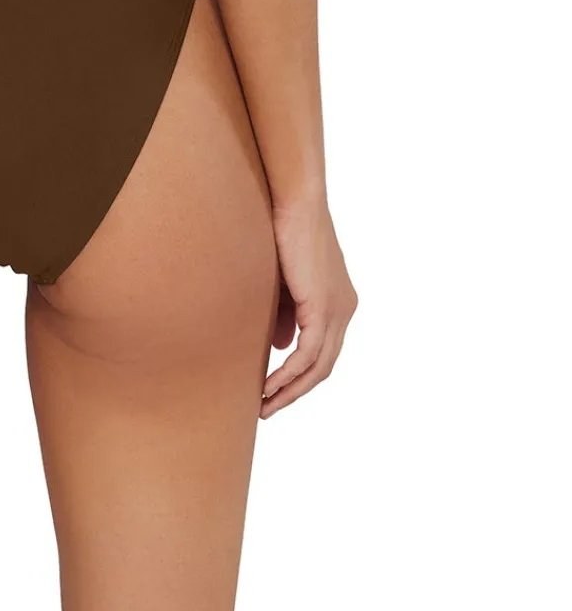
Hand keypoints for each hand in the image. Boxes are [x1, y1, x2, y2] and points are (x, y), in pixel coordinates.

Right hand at [261, 197, 356, 418]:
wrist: (296, 203)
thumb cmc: (285, 231)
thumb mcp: (285, 283)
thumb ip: (286, 316)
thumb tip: (280, 349)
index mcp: (340, 303)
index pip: (324, 352)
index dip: (301, 376)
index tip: (276, 391)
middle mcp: (345, 310)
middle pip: (324, 366)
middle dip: (295, 392)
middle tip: (268, 408)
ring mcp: (338, 310)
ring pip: (318, 366)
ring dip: (290, 390)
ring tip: (264, 405)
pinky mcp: (323, 307)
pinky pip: (308, 354)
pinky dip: (289, 374)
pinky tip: (269, 386)